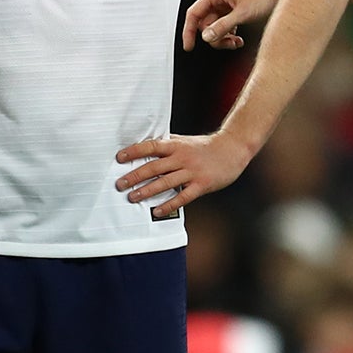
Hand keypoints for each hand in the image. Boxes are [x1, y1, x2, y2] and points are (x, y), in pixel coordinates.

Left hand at [115, 131, 252, 218]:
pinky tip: (156, 211)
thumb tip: (146, 147)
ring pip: (165, 182)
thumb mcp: (185, 142)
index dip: (134, 151)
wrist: (233, 149)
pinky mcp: (201, 185)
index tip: (119, 158)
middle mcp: (182, 158)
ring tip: (132, 197)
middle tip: (120, 184)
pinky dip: (168, 205)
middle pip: (154, 167)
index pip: (151, 147)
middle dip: (135, 176)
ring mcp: (192, 172)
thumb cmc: (206, 146)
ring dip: (147, 191)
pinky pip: (182, 197)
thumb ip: (168, 145)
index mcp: (176, 145)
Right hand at [183, 0, 281, 50]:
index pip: (194, 14)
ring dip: (224, 38)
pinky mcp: (236, 9)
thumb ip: (223, 26)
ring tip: (236, 42)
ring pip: (216, 26)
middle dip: (215, 37)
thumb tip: (206, 37)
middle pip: (206, 23)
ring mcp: (228, 4)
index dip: (189, 31)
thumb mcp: (242, 13)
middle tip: (228, 43)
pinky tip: (240, 38)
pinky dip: (231, 34)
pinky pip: (226, 26)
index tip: (189, 46)